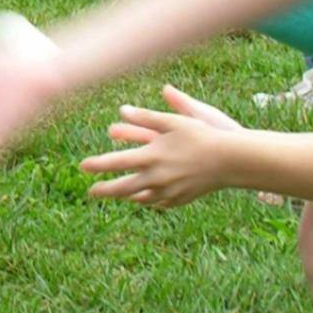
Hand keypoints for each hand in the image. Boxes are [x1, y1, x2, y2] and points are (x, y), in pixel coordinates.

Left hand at [77, 85, 242, 207]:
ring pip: (139, 198)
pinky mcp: (180, 200)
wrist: (229, 160)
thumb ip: (146, 117)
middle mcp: (156, 177)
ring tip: (117, 195)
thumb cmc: (201, 135)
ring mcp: (168, 192)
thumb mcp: (173, 122)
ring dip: (125, 197)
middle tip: (91, 192)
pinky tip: (143, 198)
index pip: (115, 163)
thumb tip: (123, 110)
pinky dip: (148, 200)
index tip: (83, 166)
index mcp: (151, 156)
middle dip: (104, 191)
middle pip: (122, 188)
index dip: (97, 165)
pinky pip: (158, 203)